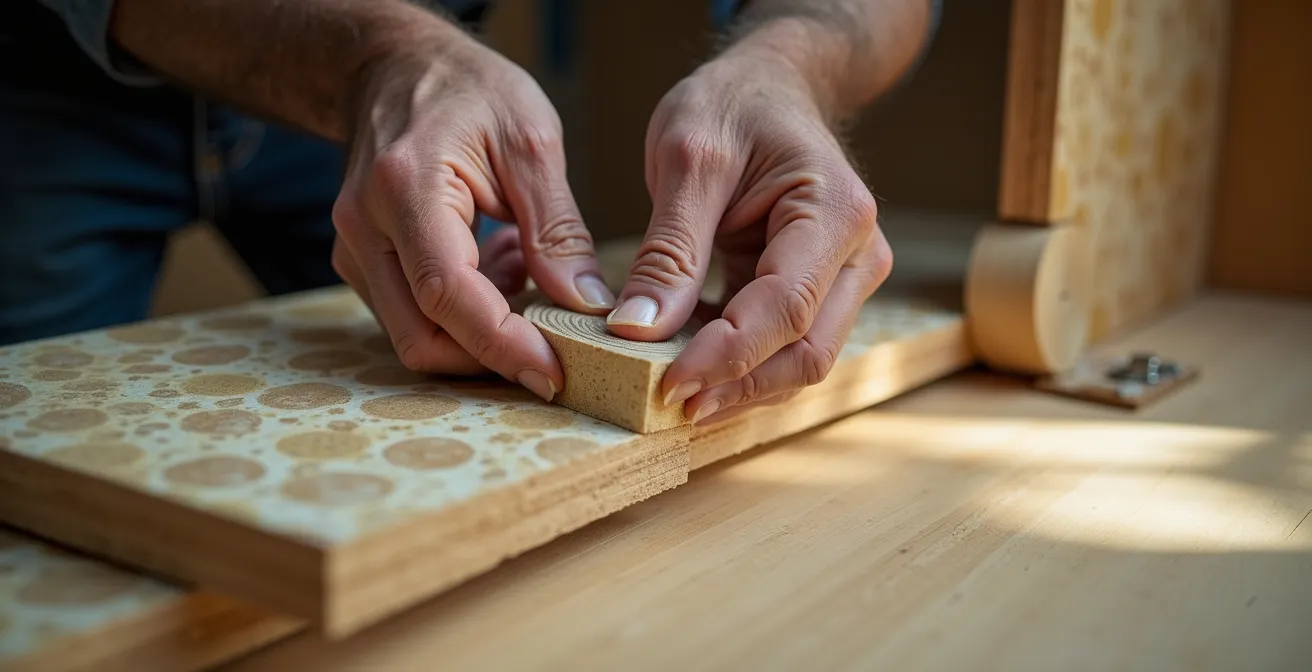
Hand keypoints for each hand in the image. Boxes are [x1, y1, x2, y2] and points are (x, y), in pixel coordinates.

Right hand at [330, 36, 614, 401]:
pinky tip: (501, 265)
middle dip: (492, 356)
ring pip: (416, 335)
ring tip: (527, 270)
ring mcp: (354, 249)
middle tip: (557, 336)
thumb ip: (557, 230)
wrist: (396, 65)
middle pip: (422, 337)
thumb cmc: (466, 89)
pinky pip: (413, 315)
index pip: (448, 296)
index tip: (555, 372)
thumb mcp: (531, 142)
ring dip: (482, 330)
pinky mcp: (362, 262)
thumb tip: (587, 306)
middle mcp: (364, 227)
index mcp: (406, 189)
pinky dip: (465, 313)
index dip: (503, 345)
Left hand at [608, 55, 892, 424]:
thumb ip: (668, 249)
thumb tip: (638, 330)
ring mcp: (844, 279)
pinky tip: (685, 363)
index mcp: (834, 213)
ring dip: (737, 385)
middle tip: (665, 405)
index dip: (727, 357)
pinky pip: (782, 345)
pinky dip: (735, 364)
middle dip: (737, 387)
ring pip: (799, 361)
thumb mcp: (687, 159)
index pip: (786, 309)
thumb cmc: (734, 106)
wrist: (770, 86)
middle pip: (806, 353)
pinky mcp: (818, 292)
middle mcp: (856, 255)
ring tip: (670, 392)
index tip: (667, 384)